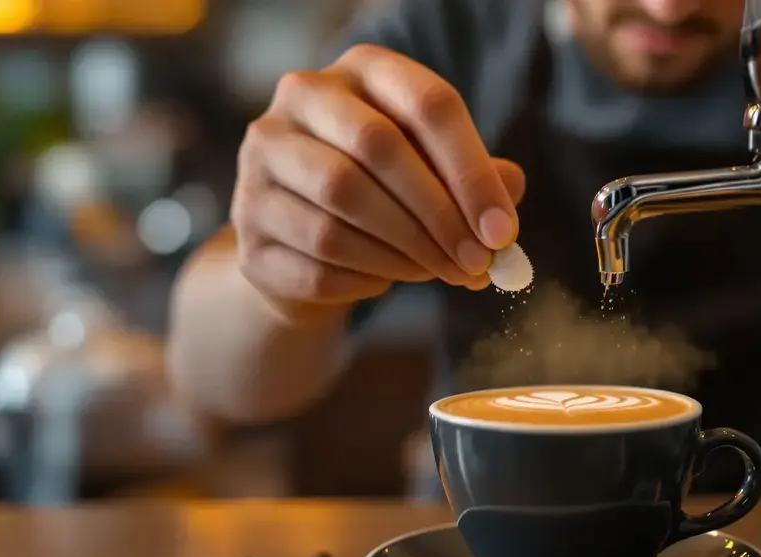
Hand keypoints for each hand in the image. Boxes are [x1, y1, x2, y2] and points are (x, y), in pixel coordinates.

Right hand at [231, 44, 525, 317]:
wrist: (301, 245)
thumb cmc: (385, 195)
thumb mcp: (435, 173)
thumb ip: (477, 176)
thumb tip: (512, 187)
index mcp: (361, 71)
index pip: (426, 103)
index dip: (471, 171)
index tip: (502, 232)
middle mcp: (301, 99)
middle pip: (378, 148)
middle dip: (439, 216)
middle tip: (476, 264)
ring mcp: (261, 161)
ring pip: (342, 206)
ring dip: (406, 252)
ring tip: (440, 274)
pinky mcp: (248, 228)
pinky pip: (317, 260)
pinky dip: (365, 279)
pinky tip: (386, 281)